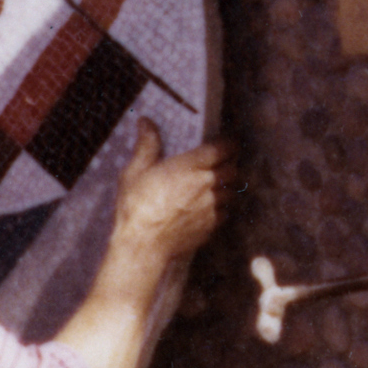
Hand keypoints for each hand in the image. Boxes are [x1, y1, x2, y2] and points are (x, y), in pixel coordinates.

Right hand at [106, 124, 236, 267]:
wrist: (143, 245)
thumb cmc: (136, 206)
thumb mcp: (135, 171)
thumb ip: (147, 145)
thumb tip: (146, 121)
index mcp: (190, 166)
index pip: (222, 148)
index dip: (228, 144)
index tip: (226, 143)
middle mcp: (207, 185)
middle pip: (233, 170)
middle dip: (230, 164)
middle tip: (222, 162)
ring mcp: (212, 207)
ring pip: (232, 193)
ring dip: (227, 187)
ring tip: (218, 186)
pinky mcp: (211, 227)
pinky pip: (225, 214)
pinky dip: (222, 208)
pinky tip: (210, 209)